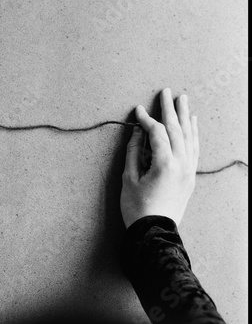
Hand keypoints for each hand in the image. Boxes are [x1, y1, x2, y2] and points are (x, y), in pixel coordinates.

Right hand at [120, 88, 198, 228]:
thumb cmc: (137, 208)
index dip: (146, 120)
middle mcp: (181, 164)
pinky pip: (194, 149)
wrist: (154, 231)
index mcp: (164, 164)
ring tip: (182, 101)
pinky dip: (193, 134)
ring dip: (184, 117)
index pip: (156, 133)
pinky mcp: (190, 176)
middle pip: (176, 130)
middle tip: (166, 92)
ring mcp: (188, 170)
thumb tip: (136, 133)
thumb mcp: (128, 179)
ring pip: (189, 137)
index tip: (137, 111)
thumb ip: (133, 153)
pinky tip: (192, 124)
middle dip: (169, 109)